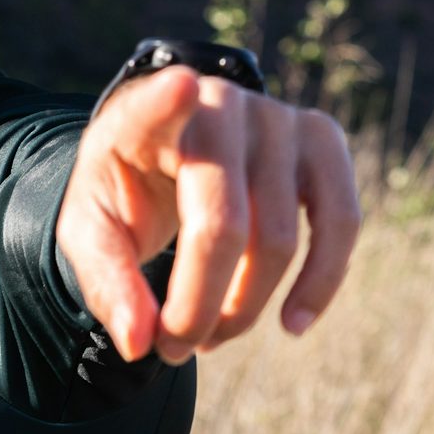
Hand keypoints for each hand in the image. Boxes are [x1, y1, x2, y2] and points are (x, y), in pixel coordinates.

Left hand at [55, 67, 360, 363]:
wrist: (164, 156)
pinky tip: (293, 322)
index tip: (181, 86)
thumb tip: (141, 344)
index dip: (168, 100)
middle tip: (173, 347)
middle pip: (222, 223)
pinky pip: (341, 221)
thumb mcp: (92, 231)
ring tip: (210, 339)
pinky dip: (321, 282)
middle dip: (199, 305)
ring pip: (281, 237)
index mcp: (143, 116)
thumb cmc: (124, 192)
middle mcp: (217, 105)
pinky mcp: (321, 140)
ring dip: (246, 306)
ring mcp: (276, 117)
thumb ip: (106, 281)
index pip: (154, 105)